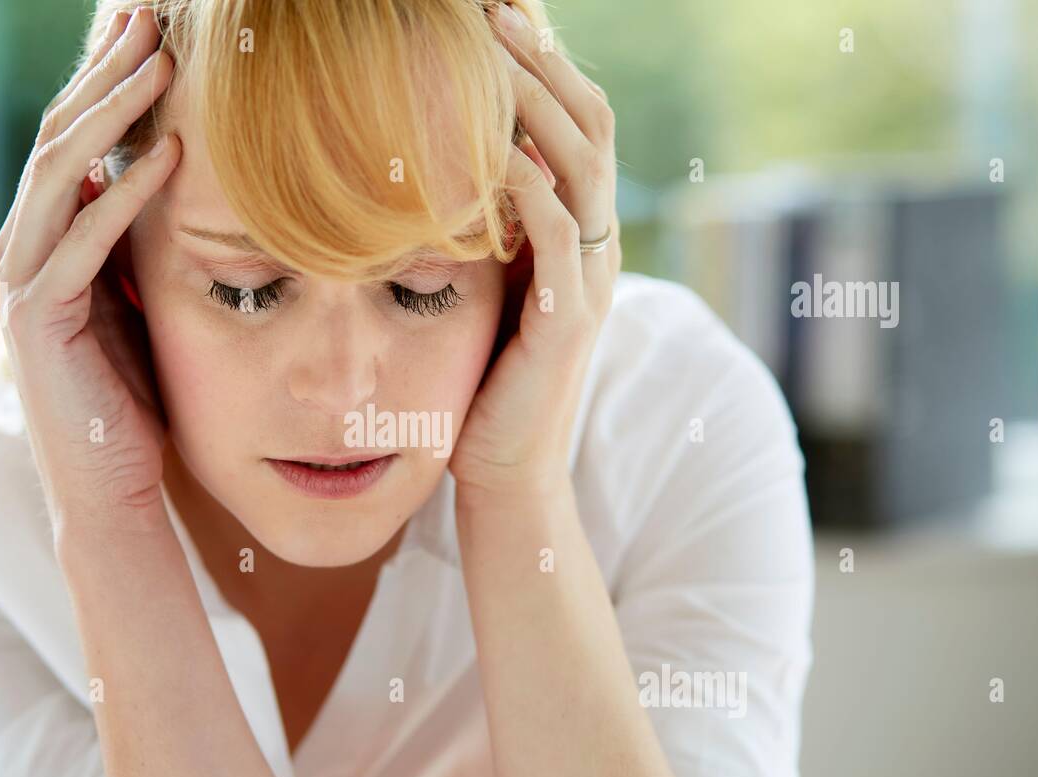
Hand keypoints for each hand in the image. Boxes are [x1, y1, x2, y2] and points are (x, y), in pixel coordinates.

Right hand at [0, 7, 179, 533]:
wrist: (109, 487)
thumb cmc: (130, 398)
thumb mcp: (134, 300)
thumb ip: (127, 242)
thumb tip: (157, 174)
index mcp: (40, 244)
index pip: (66, 142)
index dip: (100, 82)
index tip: (144, 31)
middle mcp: (18, 254)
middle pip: (54, 139)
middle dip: (102, 74)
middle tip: (148, 17)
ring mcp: (20, 286)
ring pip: (56, 175)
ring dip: (111, 114)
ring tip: (160, 63)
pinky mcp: (39, 323)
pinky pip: (81, 243)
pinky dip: (123, 197)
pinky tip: (168, 159)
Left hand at [450, 2, 620, 505]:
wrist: (503, 469)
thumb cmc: (481, 375)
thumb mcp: (484, 280)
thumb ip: (482, 223)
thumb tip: (440, 158)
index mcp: (579, 226)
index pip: (574, 119)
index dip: (543, 61)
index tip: (495, 13)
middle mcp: (597, 242)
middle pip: (589, 121)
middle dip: (543, 58)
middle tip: (494, 7)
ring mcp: (591, 279)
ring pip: (582, 166)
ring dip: (538, 103)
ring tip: (493, 52)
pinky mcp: (567, 323)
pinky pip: (562, 239)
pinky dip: (531, 191)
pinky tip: (495, 155)